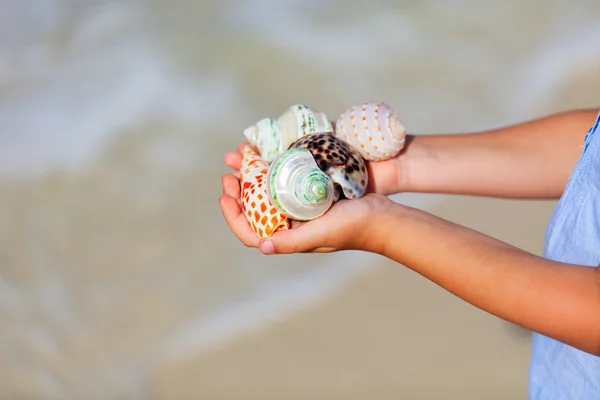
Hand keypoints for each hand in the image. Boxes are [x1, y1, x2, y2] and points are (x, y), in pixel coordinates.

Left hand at [219, 143, 393, 253]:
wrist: (382, 214)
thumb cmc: (353, 227)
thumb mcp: (320, 234)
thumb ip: (292, 241)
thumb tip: (261, 246)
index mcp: (288, 237)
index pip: (251, 232)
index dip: (233, 215)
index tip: (227, 194)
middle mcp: (290, 223)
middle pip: (254, 208)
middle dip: (238, 190)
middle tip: (229, 172)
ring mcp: (299, 207)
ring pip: (266, 191)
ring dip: (250, 175)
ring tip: (240, 157)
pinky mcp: (310, 192)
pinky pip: (283, 178)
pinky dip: (271, 166)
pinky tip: (265, 153)